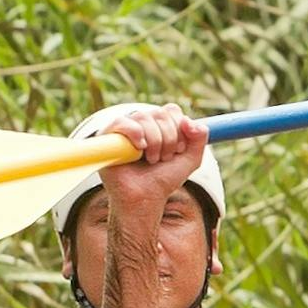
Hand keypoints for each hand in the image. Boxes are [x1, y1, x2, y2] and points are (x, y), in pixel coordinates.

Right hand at [92, 102, 208, 210]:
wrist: (145, 197)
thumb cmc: (164, 179)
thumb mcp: (191, 159)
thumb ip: (200, 137)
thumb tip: (189, 120)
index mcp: (159, 125)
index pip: (172, 110)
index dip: (179, 129)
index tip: (179, 149)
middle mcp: (141, 123)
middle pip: (160, 113)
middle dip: (168, 139)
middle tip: (163, 159)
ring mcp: (124, 128)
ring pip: (144, 116)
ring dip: (155, 142)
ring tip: (151, 160)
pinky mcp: (107, 136)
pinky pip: (123, 122)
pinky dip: (136, 134)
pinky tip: (139, 150)